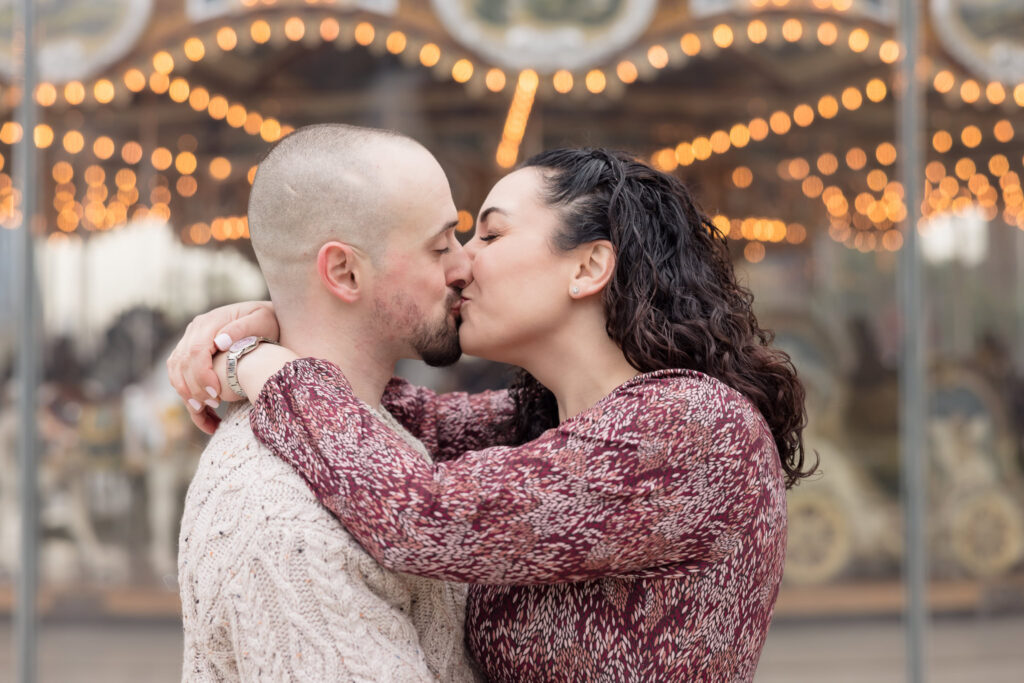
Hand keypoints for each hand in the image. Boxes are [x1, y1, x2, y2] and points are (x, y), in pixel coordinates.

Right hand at [166, 301, 279, 433]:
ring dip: (187, 392)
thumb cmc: (267, 320)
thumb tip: (220, 342)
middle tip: (214, 404)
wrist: (264, 318)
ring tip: (205, 410)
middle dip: (195, 387)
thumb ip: (242, 328)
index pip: (196, 351)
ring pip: (176, 370)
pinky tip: (201, 409)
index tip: (217, 393)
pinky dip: (187, 393)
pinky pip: (179, 375)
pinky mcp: (191, 354)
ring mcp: (190, 341)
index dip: (202, 374)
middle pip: (182, 363)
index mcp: (210, 322)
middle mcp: (195, 330)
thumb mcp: (261, 319)